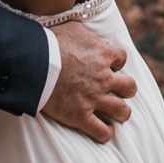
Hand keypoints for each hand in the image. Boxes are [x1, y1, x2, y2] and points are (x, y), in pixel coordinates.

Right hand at [40, 18, 135, 142]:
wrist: (33, 63)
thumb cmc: (50, 42)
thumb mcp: (73, 28)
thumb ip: (89, 36)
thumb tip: (99, 41)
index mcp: (103, 54)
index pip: (122, 58)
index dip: (116, 62)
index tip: (109, 65)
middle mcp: (103, 77)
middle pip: (130, 86)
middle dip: (126, 89)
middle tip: (118, 90)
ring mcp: (93, 98)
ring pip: (121, 110)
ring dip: (122, 112)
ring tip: (118, 113)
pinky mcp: (80, 116)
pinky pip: (101, 131)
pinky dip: (105, 133)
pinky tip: (104, 132)